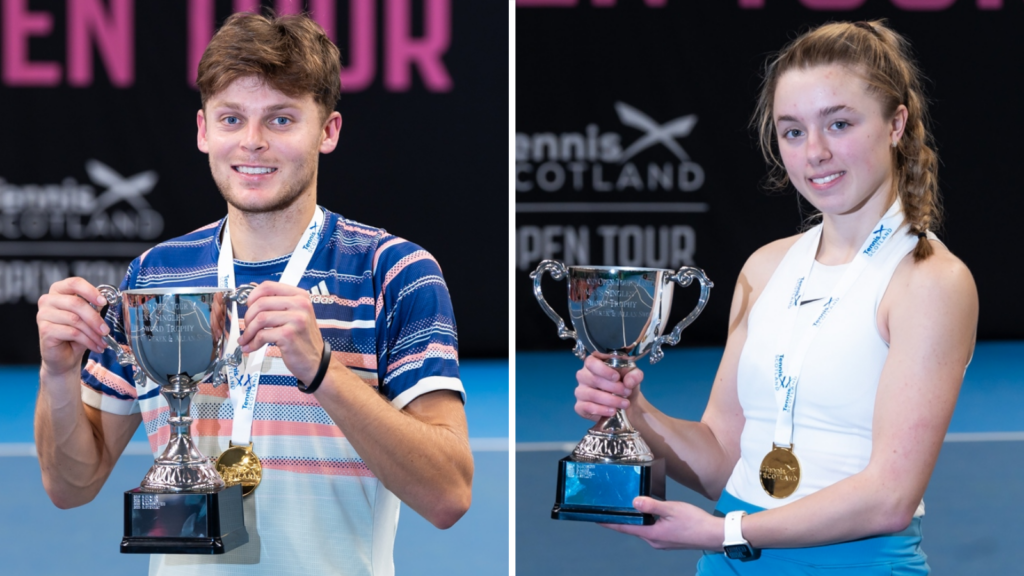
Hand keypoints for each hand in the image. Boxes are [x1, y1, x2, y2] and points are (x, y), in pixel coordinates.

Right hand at [37, 277, 109, 375]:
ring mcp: (43, 315)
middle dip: (95, 318)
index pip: (74, 283)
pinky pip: (72, 332)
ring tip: (103, 341)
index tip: (103, 302)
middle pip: (76, 303)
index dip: (90, 291)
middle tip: (106, 330)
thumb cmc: (75, 334)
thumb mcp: (87, 318)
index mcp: (59, 291)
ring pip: (75, 320)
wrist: (64, 356)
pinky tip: (95, 346)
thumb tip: (104, 301)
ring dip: (93, 333)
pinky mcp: (45, 330)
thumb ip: (94, 306)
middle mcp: (48, 300)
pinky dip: (88, 340)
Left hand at [238, 281, 323, 383]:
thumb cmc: (302, 338)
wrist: (316, 361)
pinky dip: (253, 342)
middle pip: (261, 302)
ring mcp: (296, 319)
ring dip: (248, 331)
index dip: (252, 296)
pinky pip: (262, 335)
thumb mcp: (295, 314)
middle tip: (246, 326)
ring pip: (260, 318)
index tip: (248, 307)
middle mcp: (300, 305)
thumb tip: (252, 293)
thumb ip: (277, 303)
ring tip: (246, 339)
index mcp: (300, 296)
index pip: (269, 286)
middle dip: (248, 317)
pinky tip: (252, 346)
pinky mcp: (289, 335)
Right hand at [574, 354, 643, 420]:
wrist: (625, 402)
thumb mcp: (633, 376)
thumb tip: (628, 382)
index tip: (617, 377)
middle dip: (613, 387)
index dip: (603, 370)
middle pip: (593, 379)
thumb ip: (634, 375)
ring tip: (624, 404)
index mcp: (594, 362)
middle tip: (627, 392)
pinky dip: (601, 410)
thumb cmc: (625, 384)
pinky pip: (587, 407)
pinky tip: (612, 411)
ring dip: (610, 400)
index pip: (591, 362)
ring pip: (592, 394)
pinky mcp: (580, 406)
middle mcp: (583, 375)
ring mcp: (580, 391)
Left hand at [601, 497, 722, 550]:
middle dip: (621, 519)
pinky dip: (646, 522)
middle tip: (610, 509)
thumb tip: (634, 502)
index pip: (624, 527)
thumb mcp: (672, 509)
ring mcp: (661, 542)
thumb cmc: (695, 522)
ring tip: (626, 509)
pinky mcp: (668, 539)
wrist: (713, 535)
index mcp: (651, 534)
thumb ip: (652, 505)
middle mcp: (654, 541)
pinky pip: (651, 530)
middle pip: (632, 528)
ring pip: (642, 529)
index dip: (610, 522)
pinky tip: (647, 514)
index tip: (597, 518)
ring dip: (634, 520)